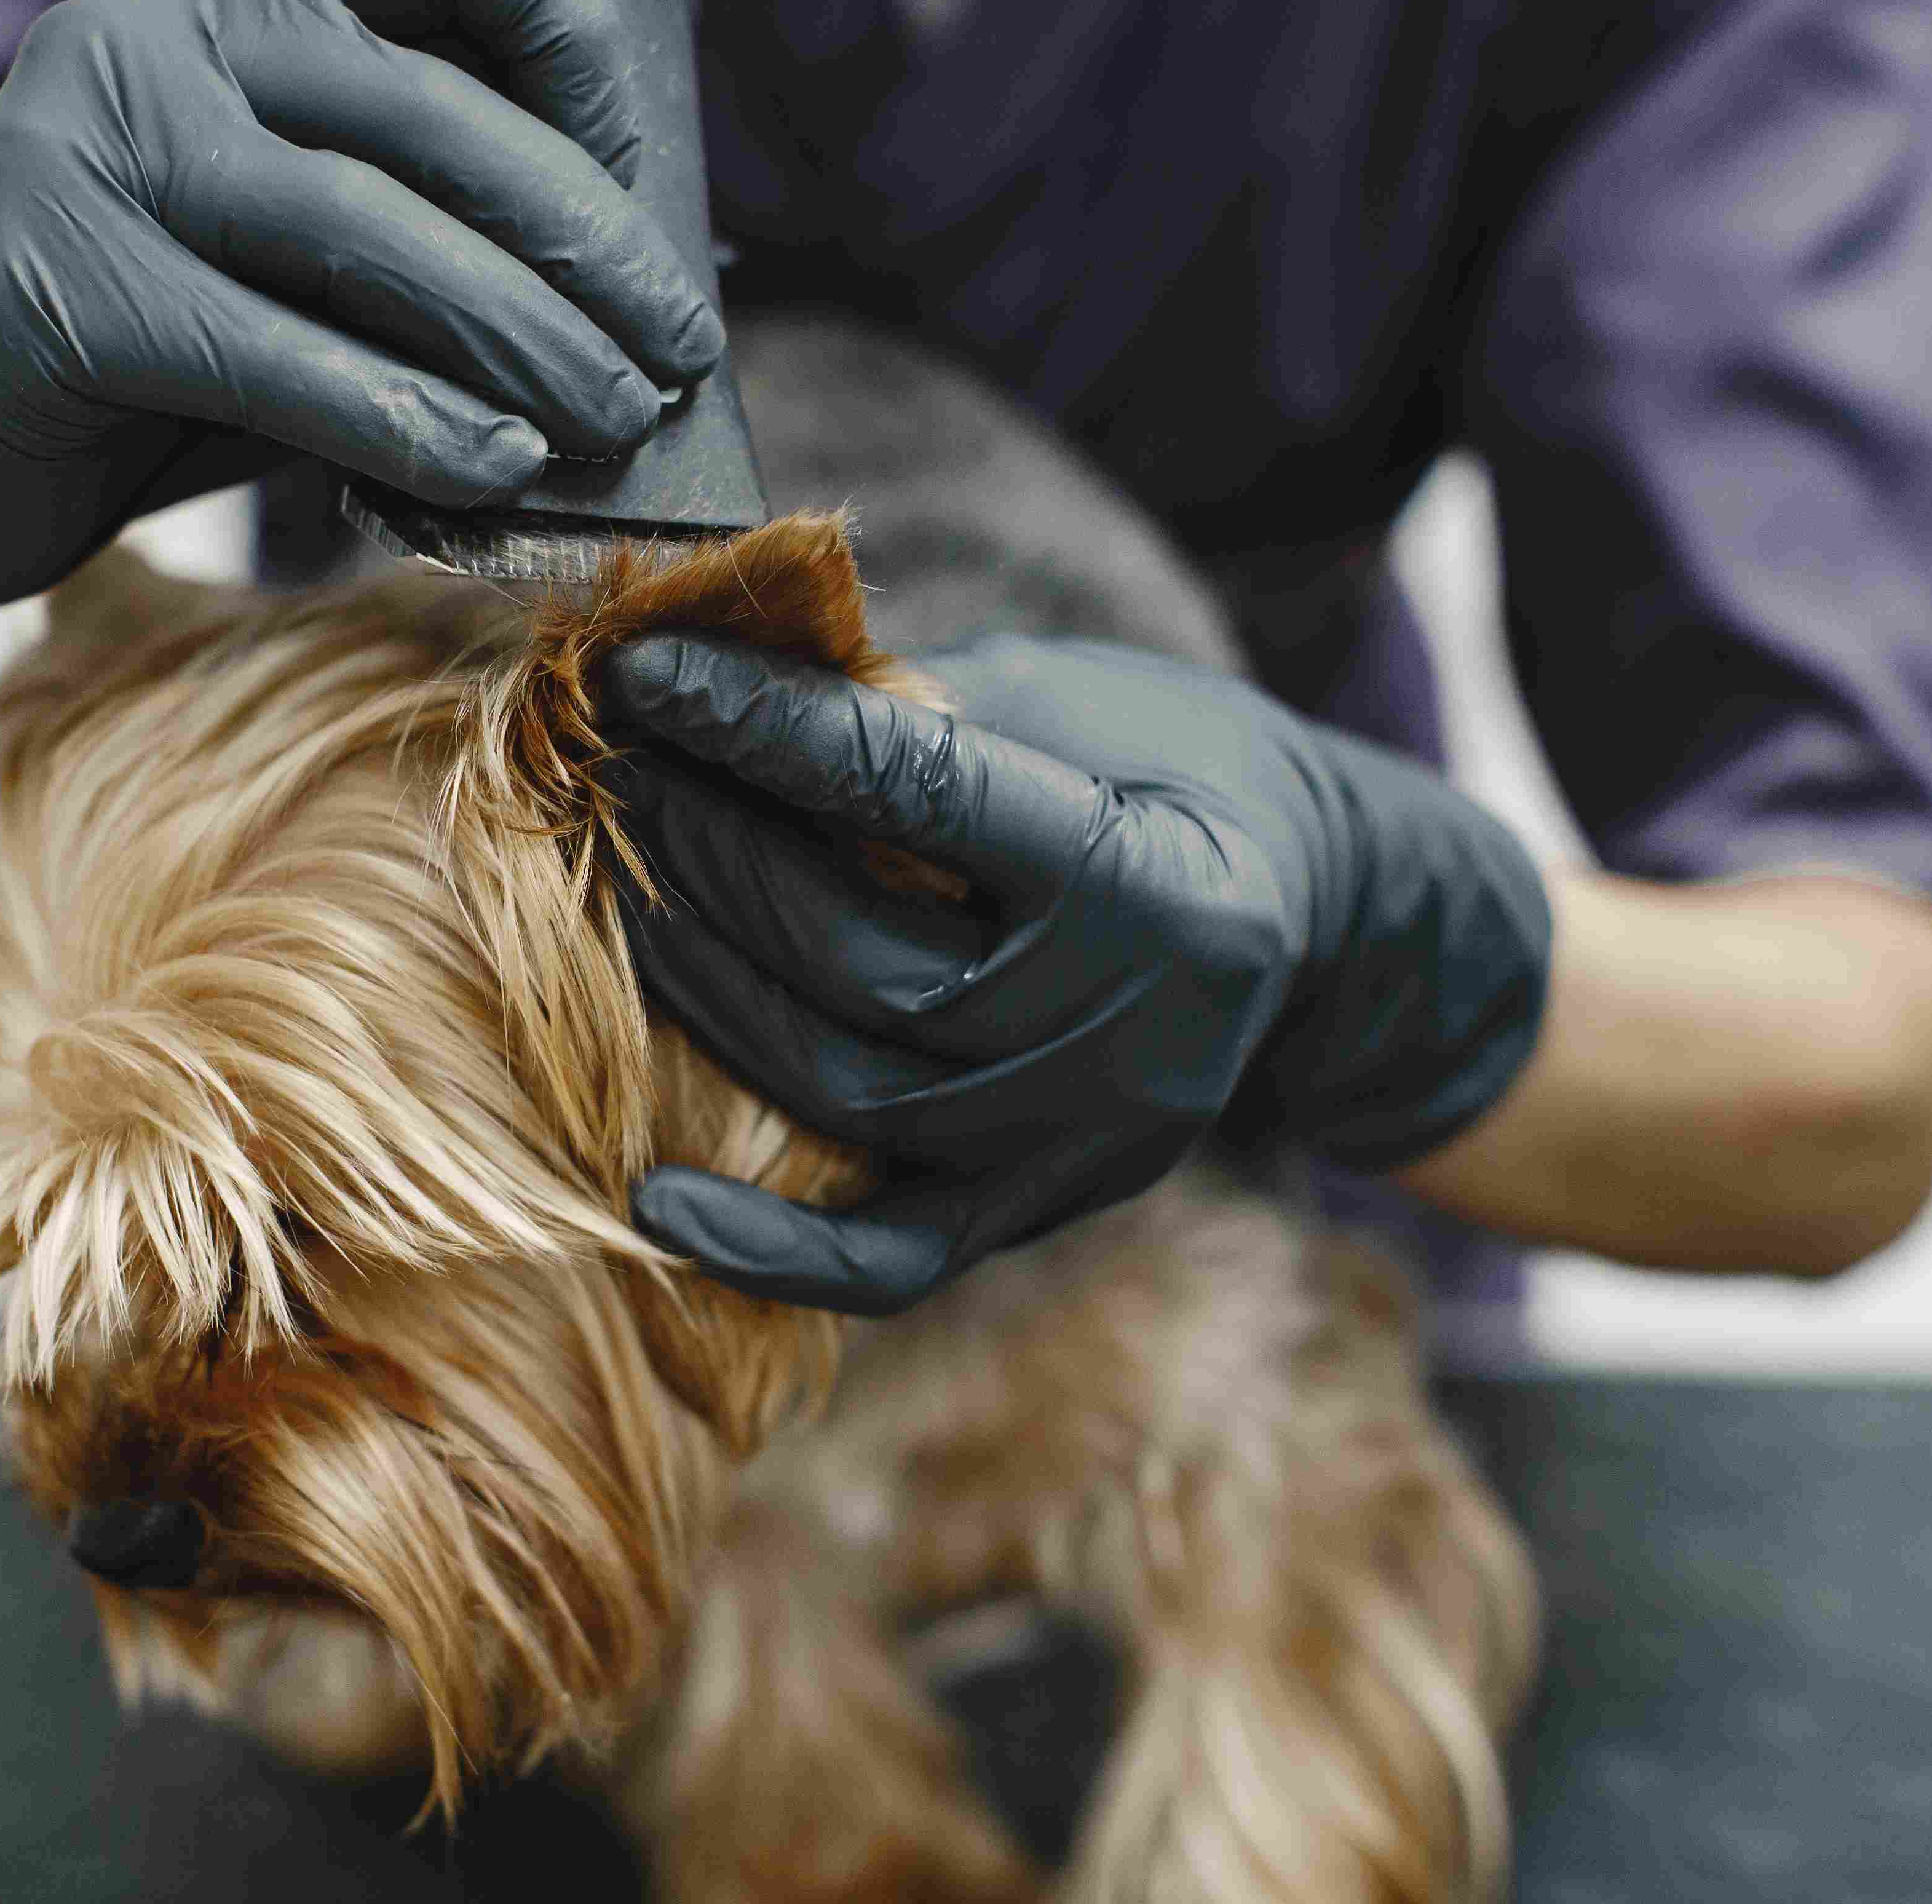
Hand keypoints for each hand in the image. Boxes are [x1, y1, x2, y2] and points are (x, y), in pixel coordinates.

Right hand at [0, 0, 724, 645]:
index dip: (569, 34)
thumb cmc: (140, 359)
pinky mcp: (42, 284)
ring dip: (518, 342)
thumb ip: (425, 250)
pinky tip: (488, 471)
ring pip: (362, 232)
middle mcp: (155, 31)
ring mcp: (83, 145)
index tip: (632, 179)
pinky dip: (400, 421)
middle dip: (582, 247)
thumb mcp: (298, 268)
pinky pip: (268, 352)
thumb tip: (641, 304)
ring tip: (611, 424)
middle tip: (672, 357)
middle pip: (430, 113)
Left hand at [601, 633, 1550, 1312]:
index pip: (919, 800)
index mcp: (1155, 881)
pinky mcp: (1050, 1206)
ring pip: (848, 1093)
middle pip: (861, 958)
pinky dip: (767, 1247)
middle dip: (716, 856)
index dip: (767, 731)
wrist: (1310, 917)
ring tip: (627, 900)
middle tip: (622, 777)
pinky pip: (891, 1259)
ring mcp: (1091, 1140)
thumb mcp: (1075, 705)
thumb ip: (918, 709)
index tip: (649, 672)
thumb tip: (725, 679)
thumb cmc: (1172, 774)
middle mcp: (1134, 1032)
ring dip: (710, 993)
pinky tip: (651, 1202)